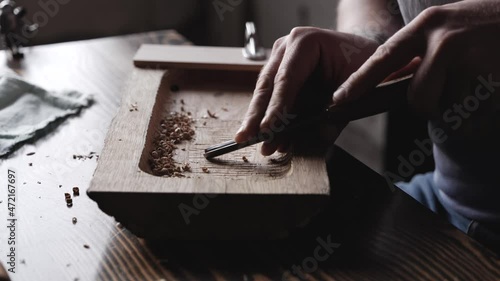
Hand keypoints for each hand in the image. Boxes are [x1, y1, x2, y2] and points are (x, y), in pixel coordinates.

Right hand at [235, 27, 380, 155]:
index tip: (267, 129)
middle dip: (257, 116)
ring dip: (262, 121)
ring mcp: (280, 59)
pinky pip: (274, 99)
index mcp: (305, 42)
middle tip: (245, 138)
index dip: (275, 107)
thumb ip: (339, 109)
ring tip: (262, 145)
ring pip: (265, 94)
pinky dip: (274, 119)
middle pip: (267, 86)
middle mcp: (286, 48)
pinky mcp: (280, 74)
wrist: (362, 51)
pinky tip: (274, 139)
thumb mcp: (359, 84)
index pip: (286, 79)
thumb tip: (321, 136)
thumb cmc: (362, 62)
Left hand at [333, 0, 499, 117]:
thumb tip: (392, 88)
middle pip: (417, 99)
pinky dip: (479, 113)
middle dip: (432, 104)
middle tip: (458, 85)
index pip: (384, 58)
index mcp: (428, 25)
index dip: (360, 82)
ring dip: (458, 109)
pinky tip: (491, 88)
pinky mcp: (490, 79)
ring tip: (479, 82)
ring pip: (444, 110)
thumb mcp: (451, 27)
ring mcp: (469, 59)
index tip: (337, 100)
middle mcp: (444, 40)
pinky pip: (471, 116)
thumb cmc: (489, 28)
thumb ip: (422, 52)